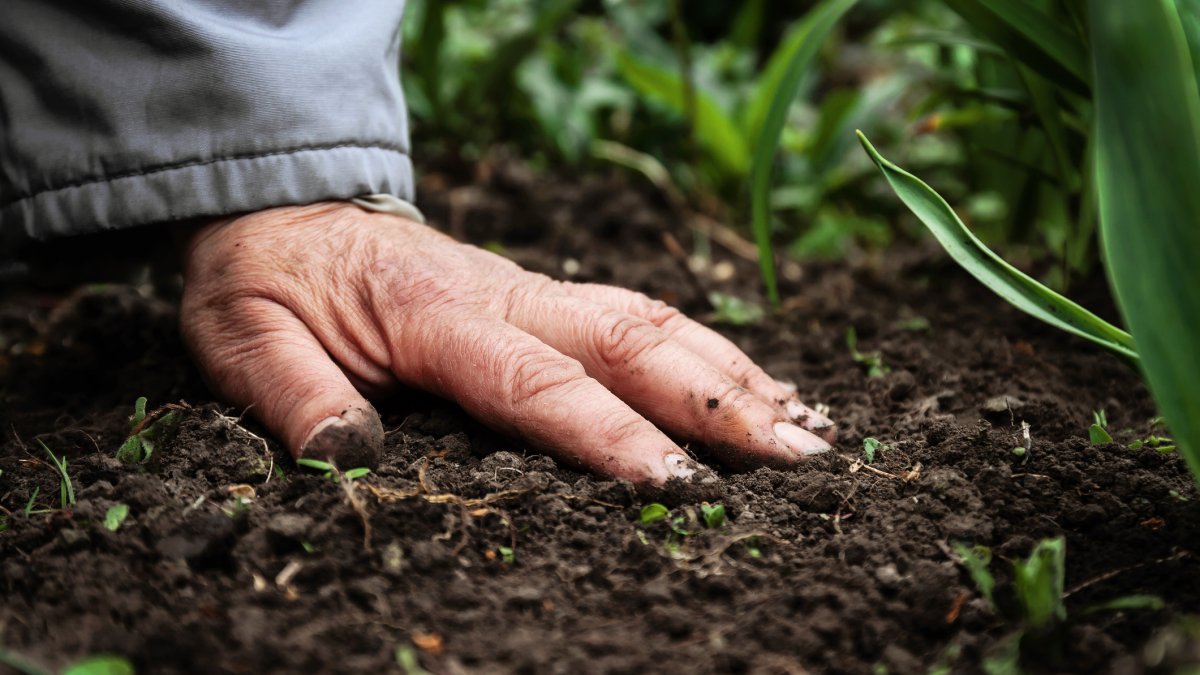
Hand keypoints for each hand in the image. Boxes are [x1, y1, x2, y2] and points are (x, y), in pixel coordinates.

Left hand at [178, 202, 834, 482]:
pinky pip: (642, 318)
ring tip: (810, 427)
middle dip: (719, 402)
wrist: (287, 210)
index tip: (675, 487)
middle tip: (800, 460)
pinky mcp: (547, 297)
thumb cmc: (268, 282)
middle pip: (630, 342)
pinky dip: (711, 353)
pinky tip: (758, 387)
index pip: (535, 381)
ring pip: (654, 323)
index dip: (607, 434)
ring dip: (735, 374)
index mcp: (434, 314)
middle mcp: (506, 295)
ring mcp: (535, 291)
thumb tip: (349, 459)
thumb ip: (294, 396)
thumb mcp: (244, 340)